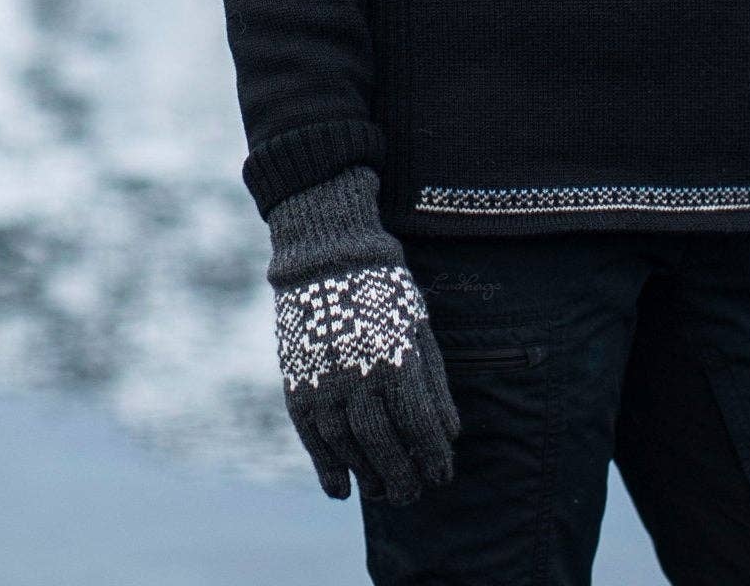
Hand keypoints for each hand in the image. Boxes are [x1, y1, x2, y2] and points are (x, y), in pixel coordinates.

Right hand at [267, 166, 460, 503]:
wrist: (328, 255)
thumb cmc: (385, 290)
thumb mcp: (419, 326)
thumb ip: (434, 381)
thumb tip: (451, 433)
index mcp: (398, 358)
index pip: (420, 425)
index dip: (433, 456)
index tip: (443, 475)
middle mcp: (360, 376)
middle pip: (384, 445)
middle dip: (403, 475)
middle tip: (414, 493)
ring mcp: (325, 383)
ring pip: (348, 448)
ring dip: (368, 477)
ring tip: (384, 491)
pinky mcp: (298, 385)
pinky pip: (313, 440)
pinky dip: (327, 469)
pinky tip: (342, 490)